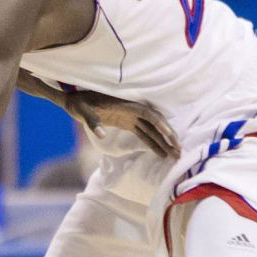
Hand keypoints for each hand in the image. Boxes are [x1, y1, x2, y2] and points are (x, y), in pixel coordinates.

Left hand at [65, 91, 179, 158]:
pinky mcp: (128, 123)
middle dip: (169, 137)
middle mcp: (133, 111)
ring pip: (153, 131)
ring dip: (165, 143)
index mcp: (126, 106)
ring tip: (176, 156)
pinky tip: (162, 154)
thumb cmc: (80, 104)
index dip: (160, 125)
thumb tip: (101, 135)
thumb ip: (93, 122)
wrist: (76, 100)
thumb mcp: (84, 112)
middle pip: (156, 124)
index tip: (169, 136)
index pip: (148, 115)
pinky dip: (154, 144)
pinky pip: (145, 135)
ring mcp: (131, 117)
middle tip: (179, 151)